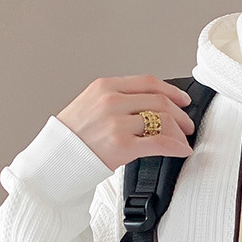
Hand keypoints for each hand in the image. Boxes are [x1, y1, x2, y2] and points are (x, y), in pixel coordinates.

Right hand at [55, 74, 196, 169]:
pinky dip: (177, 147)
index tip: (183, 100)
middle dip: (180, 114)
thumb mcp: (90, 106)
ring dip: (180, 132)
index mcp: (104, 87)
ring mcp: (117, 123)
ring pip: (163, 120)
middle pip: (160, 101)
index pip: (148, 82)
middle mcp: (112, 101)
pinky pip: (160, 142)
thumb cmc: (72, 138)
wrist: (55, 159)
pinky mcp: (122, 145)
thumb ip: (116, 101)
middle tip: (187, 125)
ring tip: (183, 141)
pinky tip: (182, 151)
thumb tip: (147, 107)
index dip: (172, 91)